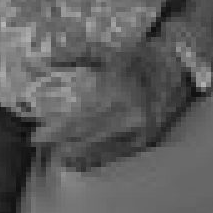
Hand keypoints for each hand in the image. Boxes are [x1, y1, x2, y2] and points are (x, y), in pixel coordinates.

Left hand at [32, 37, 193, 171]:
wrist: (177, 67)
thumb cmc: (138, 57)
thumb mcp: (106, 51)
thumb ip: (75, 54)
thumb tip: (46, 59)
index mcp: (116, 97)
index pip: (77, 123)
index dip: (54, 133)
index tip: (35, 137)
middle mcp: (127, 121)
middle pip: (85, 143)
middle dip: (61, 147)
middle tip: (43, 146)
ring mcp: (138, 135)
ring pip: (99, 155)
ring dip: (76, 157)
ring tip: (58, 156)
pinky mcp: (146, 143)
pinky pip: (115, 157)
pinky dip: (96, 160)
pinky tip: (83, 160)